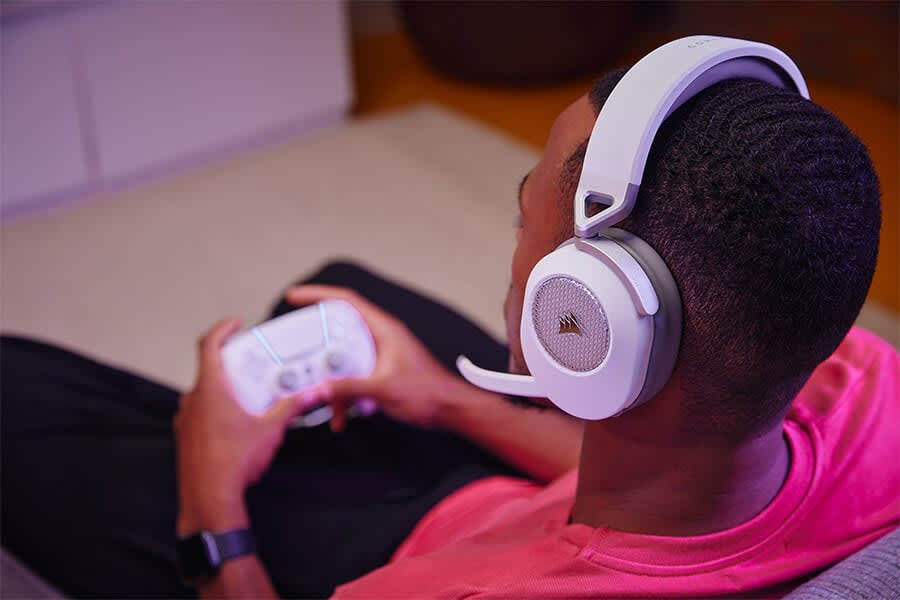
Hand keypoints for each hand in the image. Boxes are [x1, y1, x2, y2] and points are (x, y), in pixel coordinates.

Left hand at [174, 317, 308, 533]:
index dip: (222, 329)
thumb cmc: (231, 465)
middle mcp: (193, 400)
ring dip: (226, 389)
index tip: (235, 324)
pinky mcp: (186, 436)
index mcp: (210, 390)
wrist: (209, 499)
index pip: (208, 344)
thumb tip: (310, 394)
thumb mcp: (270, 430)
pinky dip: (218, 409)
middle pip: (210, 369)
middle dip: (234, 366)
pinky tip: (238, 424)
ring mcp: (186, 419)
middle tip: (255, 367)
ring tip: (250, 398)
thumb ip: (291, 406)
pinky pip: (201, 412)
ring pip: (205, 392)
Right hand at [285, 285, 458, 431]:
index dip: (319, 295)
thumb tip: (320, 387)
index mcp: (384, 330)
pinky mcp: (381, 372)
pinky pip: (354, 376)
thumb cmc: (429, 392)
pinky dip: (345, 393)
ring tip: (326, 397)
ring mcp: (380, 355)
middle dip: (319, 349)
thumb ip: (349, 388)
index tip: (296, 297)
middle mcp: (381, 337)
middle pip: (339, 332)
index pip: (346, 301)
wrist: (449, 409)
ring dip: (334, 379)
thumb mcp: (383, 389)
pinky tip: (343, 413)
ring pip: (345, 359)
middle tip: (302, 358)